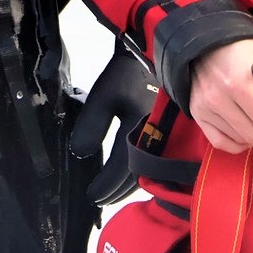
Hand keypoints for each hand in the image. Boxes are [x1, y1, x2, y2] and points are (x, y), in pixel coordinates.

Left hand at [70, 47, 161, 203]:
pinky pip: (157, 161)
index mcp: (139, 132)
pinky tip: (133, 172)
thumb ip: (91, 126)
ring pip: (150, 171)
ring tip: (114, 190)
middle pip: (137, 176)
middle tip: (101, 198)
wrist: (155, 53)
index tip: (92, 195)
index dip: (105, 186)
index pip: (120, 170)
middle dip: (118, 191)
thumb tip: (82, 153)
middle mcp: (156, 139)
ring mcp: (166, 137)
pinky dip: (143, 171)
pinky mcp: (170, 132)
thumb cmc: (126, 75)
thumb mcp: (103, 96)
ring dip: (130, 183)